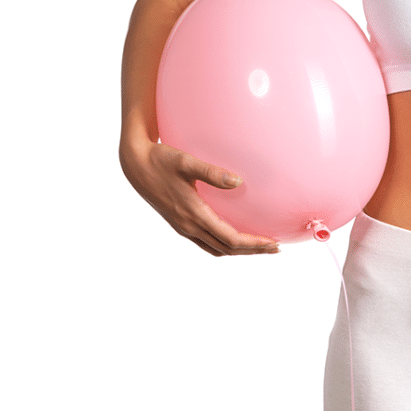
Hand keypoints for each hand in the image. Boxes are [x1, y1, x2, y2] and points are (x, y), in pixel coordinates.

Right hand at [119, 139, 279, 256]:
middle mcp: (188, 226)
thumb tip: (239, 181)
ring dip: (239, 251)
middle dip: (252, 251)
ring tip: (260, 246)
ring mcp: (183, 227)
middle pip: (226, 248)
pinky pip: (206, 243)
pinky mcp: (180, 224)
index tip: (273, 243)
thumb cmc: (162, 159)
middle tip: (276, 248)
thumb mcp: (187, 162)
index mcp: (193, 214)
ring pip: (216, 248)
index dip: (253, 244)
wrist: (135, 165)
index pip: (230, 238)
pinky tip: (235, 237)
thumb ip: (213, 172)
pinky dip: (224, 245)